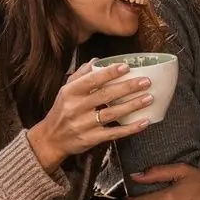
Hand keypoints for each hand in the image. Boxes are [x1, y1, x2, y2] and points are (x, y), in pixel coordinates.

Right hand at [27, 63, 152, 172]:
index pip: (91, 80)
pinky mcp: (91, 139)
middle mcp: (76, 108)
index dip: (109, 73)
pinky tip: (144, 122)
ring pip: (112, 113)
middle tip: (145, 81)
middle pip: (105, 95)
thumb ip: (80, 75)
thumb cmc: (61, 111)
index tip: (126, 67)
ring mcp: (84, 124)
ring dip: (132, 106)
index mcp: (70, 92)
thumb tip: (96, 60)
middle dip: (127, 87)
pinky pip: (114, 133)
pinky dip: (130, 128)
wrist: (51, 139)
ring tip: (149, 98)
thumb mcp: (65, 91)